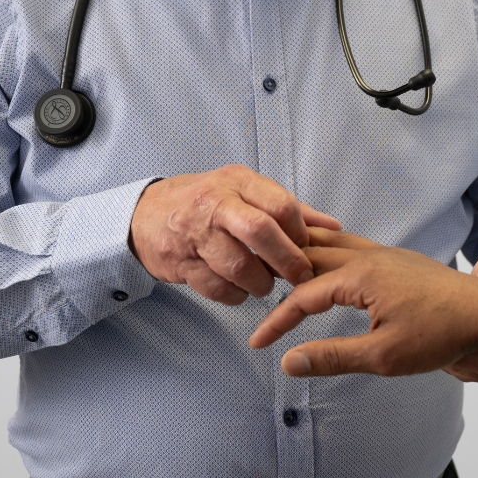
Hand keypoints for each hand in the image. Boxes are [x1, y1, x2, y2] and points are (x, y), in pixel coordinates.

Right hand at [129, 164, 341, 304]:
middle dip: (287, 260)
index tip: (307, 248)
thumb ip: (290, 209)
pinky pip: (216, 288)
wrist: (144, 215)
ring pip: (238, 266)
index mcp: (238, 182)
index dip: (300, 232)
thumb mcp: (246, 191)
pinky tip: (239, 290)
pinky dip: (234, 295)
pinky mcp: (180, 263)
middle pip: (260, 232)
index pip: (281, 204)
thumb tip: (333, 227)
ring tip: (264, 284)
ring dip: (260, 283)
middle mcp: (215, 204)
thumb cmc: (205, 202)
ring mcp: (195, 234)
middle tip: (299, 277)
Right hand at [249, 231, 477, 379]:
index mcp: (361, 277)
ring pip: (333, 246)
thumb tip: (289, 363)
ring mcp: (387, 255)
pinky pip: (354, 247)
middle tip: (252, 286)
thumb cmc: (442, 334)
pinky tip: (331, 266)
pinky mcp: (400, 261)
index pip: (303, 296)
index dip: (277, 321)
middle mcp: (370, 257)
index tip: (258, 343)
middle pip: (311, 256)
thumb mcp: (383, 356)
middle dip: (280, 273)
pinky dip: (332, 253)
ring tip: (280, 267)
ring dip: (305, 256)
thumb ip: (333, 358)